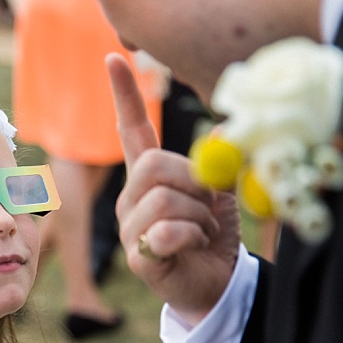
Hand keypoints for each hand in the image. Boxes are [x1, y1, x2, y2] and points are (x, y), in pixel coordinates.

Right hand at [107, 53, 240, 324]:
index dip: (125, 95)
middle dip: (192, 181)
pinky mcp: (139, 256)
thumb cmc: (215, 236)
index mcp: (149, 177)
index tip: (114, 57)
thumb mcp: (221, 193)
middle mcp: (131, 199)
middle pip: (152, 165)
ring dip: (199, 215)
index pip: (132, 130)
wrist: (220, 285)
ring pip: (163, 198)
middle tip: (208, 205)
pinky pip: (167, 231)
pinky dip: (194, 236)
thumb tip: (228, 129)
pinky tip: (195, 247)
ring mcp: (130, 228)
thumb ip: (217, 164)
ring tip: (204, 231)